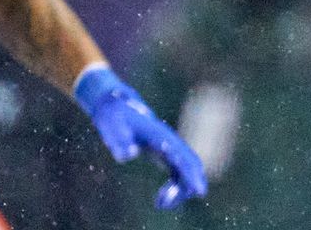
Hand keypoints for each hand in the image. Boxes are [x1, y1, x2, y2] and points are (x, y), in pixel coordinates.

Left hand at [75, 66, 206, 208]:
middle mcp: (170, 142)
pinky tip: (159, 200)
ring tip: (159, 203)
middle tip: (164, 203)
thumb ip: (119, 141)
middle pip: (191, 165)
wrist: (117, 107)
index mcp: (161, 136)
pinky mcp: (166, 155)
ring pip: (187, 172)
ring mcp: (170, 148)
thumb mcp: (111, 126)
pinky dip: (175, 188)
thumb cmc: (114, 118)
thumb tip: (130, 155)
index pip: (182, 157)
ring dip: (180, 190)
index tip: (199, 192)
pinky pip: (179, 175)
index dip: (191, 175)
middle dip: (187, 186)